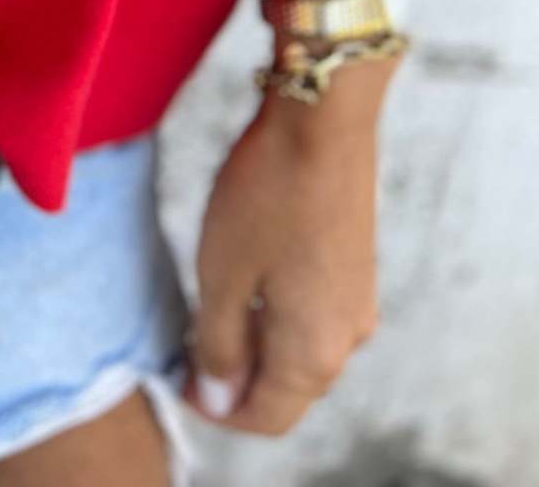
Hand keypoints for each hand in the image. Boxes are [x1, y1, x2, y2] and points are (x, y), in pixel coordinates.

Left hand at [184, 57, 390, 435]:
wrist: (324, 120)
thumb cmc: (267, 193)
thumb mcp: (223, 273)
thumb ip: (219, 344)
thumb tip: (218, 399)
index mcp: (314, 353)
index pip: (267, 417)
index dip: (220, 411)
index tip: (180, 384)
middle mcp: (348, 339)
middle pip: (288, 391)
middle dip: (238, 383)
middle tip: (187, 351)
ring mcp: (358, 303)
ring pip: (302, 355)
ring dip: (257, 349)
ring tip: (210, 314)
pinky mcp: (356, 270)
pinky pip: (315, 320)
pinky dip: (278, 320)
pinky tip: (247, 283)